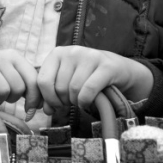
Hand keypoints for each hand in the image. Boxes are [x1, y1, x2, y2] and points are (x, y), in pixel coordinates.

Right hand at [0, 50, 40, 113]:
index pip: (33, 80)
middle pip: (18, 88)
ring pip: (3, 91)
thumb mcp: (10, 79)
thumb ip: (27, 88)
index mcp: (14, 56)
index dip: (34, 98)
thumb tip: (42, 106)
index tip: (30, 109)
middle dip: (12, 98)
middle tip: (1, 96)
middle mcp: (0, 56)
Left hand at [37, 46, 153, 114]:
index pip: (42, 80)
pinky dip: (85, 101)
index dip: (48, 98)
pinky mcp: (106, 66)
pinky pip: (89, 89)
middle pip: (59, 87)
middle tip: (71, 103)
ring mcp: (90, 56)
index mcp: (57, 53)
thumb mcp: (66, 82)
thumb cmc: (87, 77)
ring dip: (76, 102)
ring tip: (80, 101)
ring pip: (74, 89)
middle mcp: (72, 51)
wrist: (119, 70)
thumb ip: (52, 95)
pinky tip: (87, 103)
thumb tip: (45, 110)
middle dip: (64, 101)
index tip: (55, 106)